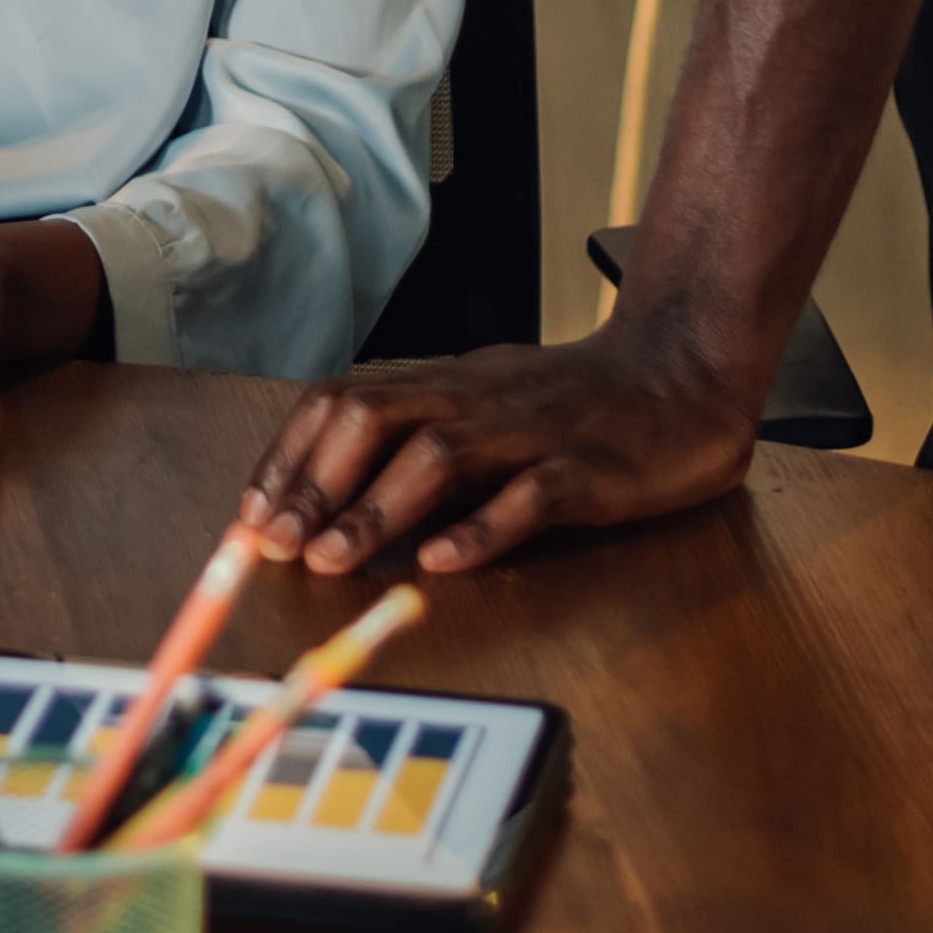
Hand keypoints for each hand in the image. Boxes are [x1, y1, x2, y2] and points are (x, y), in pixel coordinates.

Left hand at [236, 302, 761, 577]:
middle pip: (373, 421)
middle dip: (315, 485)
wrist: (682, 370)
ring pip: (438, 457)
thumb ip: (419, 439)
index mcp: (442, 386)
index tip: (250, 516)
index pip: (342, 404)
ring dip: (375, 509)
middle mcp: (474, 401)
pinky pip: (529, 496)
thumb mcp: (481, 405)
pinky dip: (482, 528)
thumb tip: (333, 492)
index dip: (289, 458)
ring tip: (331, 560)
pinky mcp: (587, 469)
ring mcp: (530, 433)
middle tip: (274, 545)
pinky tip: (443, 562)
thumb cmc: (573, 400)